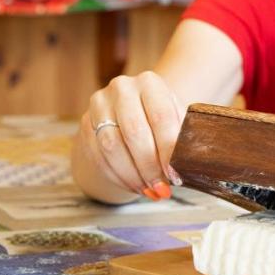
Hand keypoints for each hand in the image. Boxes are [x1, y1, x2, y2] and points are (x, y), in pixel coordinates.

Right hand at [79, 71, 184, 201]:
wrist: (132, 113)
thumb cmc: (161, 119)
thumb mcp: (176, 119)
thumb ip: (182, 136)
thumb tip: (189, 165)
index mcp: (150, 82)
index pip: (161, 116)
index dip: (168, 149)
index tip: (175, 175)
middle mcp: (121, 89)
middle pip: (134, 132)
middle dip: (150, 166)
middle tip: (163, 189)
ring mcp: (99, 106)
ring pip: (112, 146)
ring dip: (133, 175)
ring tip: (150, 191)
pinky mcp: (85, 125)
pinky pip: (98, 157)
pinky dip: (118, 177)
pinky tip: (134, 187)